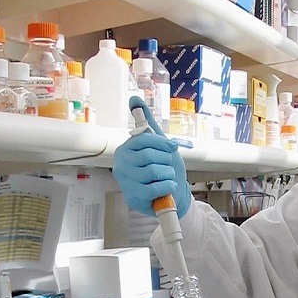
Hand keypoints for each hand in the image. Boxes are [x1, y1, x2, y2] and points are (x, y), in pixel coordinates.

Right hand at [112, 96, 190, 217]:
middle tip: (167, 167)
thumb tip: (135, 99)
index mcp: (126, 149)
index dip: (162, 143)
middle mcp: (121, 165)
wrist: (175, 194)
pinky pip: (154, 189)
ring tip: (166, 178)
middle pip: (150, 156)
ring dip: (168, 175)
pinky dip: (167, 187)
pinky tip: (167, 188)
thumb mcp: (160, 143)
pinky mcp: (133, 198)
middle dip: (166, 161)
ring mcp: (126, 182)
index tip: (171, 147)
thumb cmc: (166, 169)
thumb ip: (148, 123)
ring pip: (154, 172)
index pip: (144, 139)